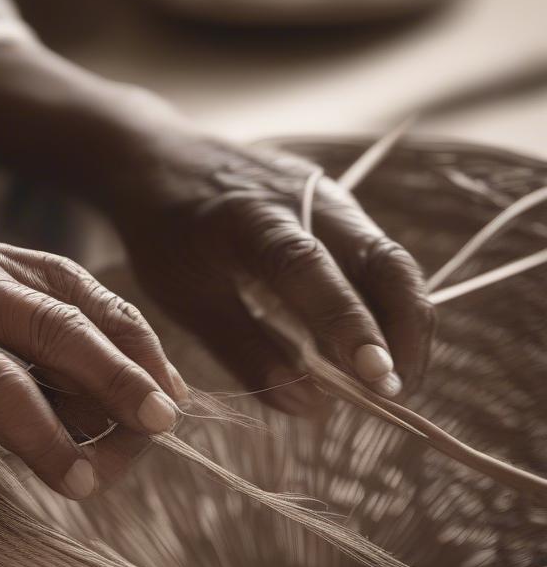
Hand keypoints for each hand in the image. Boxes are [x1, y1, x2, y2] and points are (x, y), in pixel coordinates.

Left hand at [110, 134, 433, 414]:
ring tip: (394, 378)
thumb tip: (307, 407)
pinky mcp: (338, 202)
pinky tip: (377, 343)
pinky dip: (387, 302)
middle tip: (396, 393)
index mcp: (252, 219)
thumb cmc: (164, 233)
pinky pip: (378, 254)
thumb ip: (245, 351)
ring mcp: (328, 195)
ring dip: (406, 322)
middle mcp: (303, 198)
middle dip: (405, 332)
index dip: (349, 325)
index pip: (313, 270)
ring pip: (392, 260)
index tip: (376, 379)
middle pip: (383, 261)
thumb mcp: (187, 298)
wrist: (160, 159)